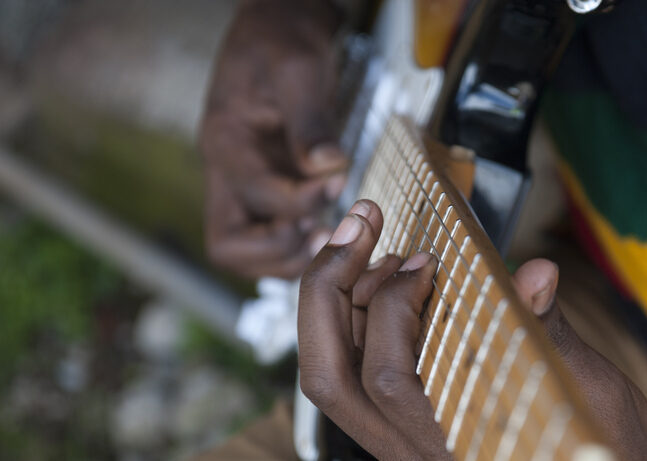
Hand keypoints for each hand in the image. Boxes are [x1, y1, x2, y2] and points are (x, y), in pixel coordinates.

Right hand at [199, 0, 346, 277]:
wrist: (277, 21)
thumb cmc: (284, 38)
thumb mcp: (300, 68)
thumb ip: (311, 119)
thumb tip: (328, 165)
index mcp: (226, 141)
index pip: (254, 196)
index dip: (300, 201)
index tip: (337, 182)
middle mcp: (225, 169)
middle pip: (228, 244)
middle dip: (279, 251)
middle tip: (324, 235)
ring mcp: (241, 180)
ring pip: (244, 249)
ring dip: (286, 256)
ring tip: (328, 238)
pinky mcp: (261, 183)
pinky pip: (265, 233)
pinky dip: (293, 245)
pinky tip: (326, 229)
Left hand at [297, 200, 646, 459]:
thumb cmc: (605, 448)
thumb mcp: (591, 395)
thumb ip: (550, 334)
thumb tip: (536, 273)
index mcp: (455, 443)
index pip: (387, 376)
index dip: (395, 304)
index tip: (427, 260)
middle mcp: (414, 451)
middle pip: (330, 377)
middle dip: (329, 290)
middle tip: (358, 226)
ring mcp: (403, 442)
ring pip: (332, 376)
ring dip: (337, 299)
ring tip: (371, 246)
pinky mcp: (406, 427)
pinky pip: (354, 373)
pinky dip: (353, 318)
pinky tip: (380, 279)